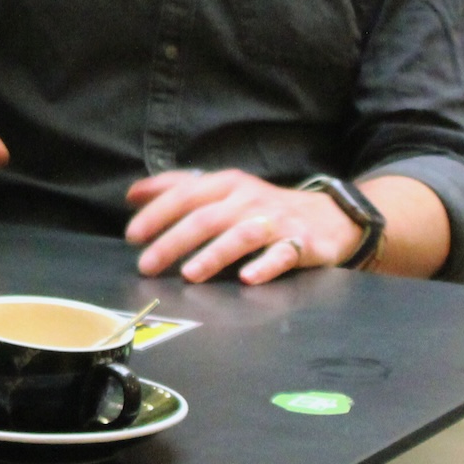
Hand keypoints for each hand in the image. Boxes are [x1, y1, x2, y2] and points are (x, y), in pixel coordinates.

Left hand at [124, 169, 353, 282]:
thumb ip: (179, 189)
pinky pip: (282, 255)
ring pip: (241, 235)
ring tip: (190, 274)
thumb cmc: (264, 207)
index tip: (133, 235)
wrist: (330, 216)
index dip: (157, 213)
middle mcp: (249, 199)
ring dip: (213, 255)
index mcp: (227, 185)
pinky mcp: (301, 243)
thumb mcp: (224, 190)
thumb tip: (133, 193)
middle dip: (173, 241)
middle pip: (206, 218)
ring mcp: (276, 221)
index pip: (186, 194)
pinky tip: (247, 278)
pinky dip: (265, 266)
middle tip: (147, 265)